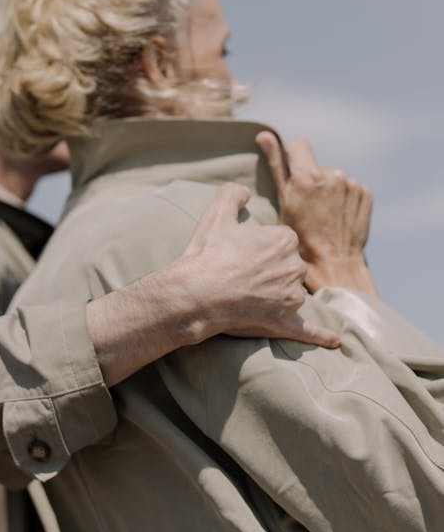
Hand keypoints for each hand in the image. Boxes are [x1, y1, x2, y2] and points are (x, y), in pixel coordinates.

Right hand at [172, 182, 339, 346]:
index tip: (241, 251)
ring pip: (291, 291)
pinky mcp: (285, 322)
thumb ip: (233, 194)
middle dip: (270, 268)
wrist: (197, 294)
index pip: (281, 239)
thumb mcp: (217, 213)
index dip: (259, 245)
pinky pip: (308, 330)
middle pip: (288, 264)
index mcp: (285, 239)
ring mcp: (292, 297)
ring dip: (278, 294)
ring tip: (246, 294)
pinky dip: (321, 335)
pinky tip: (334, 340)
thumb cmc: (209, 254)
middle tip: (240, 272)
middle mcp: (295, 267)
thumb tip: (244, 191)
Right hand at [256, 131, 375, 296]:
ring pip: (333, 177)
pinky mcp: (366, 194)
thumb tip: (265, 134)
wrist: (334, 263)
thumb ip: (276, 164)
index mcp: (308, 175)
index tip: (293, 177)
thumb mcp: (282, 201)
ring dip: (328, 190)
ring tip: (324, 214)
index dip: (294, 158)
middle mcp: (333, 175)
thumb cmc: (301, 237)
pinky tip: (338, 216)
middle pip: (317, 165)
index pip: (300, 145)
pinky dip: (344, 198)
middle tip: (308, 206)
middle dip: (312, 179)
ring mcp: (352, 184)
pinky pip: (350, 188)